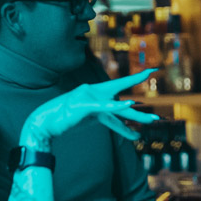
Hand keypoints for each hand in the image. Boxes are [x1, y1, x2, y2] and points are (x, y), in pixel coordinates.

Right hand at [21, 70, 161, 144]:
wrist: (43, 122)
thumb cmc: (66, 119)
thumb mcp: (91, 119)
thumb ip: (109, 119)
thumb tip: (131, 130)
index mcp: (96, 94)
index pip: (119, 89)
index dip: (134, 79)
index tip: (150, 70)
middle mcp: (94, 93)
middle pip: (121, 99)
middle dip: (140, 98)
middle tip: (157, 99)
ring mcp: (88, 98)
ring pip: (117, 107)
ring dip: (135, 115)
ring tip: (153, 119)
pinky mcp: (83, 106)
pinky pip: (103, 107)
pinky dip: (116, 107)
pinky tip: (128, 105)